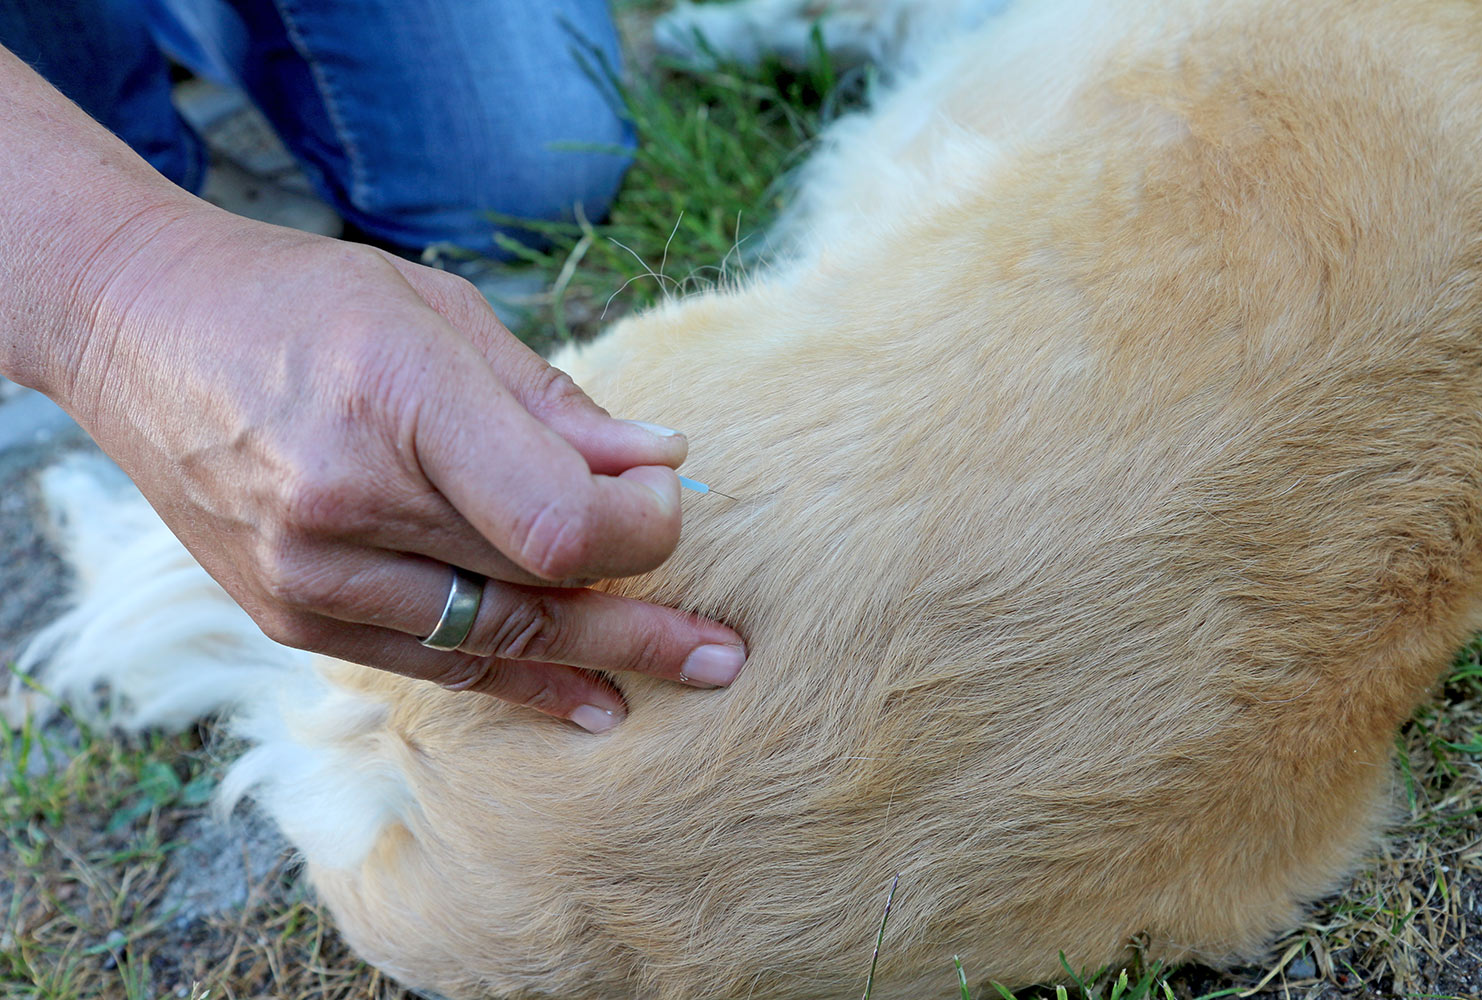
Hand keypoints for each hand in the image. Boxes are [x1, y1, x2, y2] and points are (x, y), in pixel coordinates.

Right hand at [56, 203, 743, 731]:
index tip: (665, 500)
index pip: (559, 520)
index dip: (639, 528)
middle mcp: (345, 503)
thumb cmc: (305, 303)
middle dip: (645, 610)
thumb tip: (659, 461)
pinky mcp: (291, 617)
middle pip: (535, 588)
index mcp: (397, 402)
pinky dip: (519, 682)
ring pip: (493, 640)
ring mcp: (309, 574)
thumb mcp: (439, 313)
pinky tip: (591, 700)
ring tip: (687, 672)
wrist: (139, 333)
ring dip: (599, 657)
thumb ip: (554, 403)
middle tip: (726, 650)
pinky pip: (432, 666)